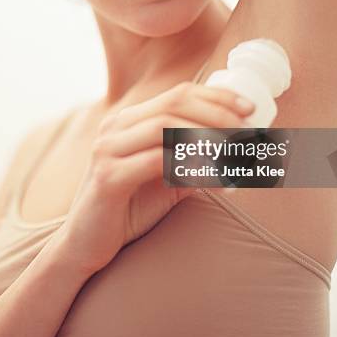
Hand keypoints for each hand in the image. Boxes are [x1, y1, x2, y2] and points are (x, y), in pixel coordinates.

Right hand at [58, 82, 254, 273]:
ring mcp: (108, 148)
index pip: (179, 93)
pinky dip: (193, 166)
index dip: (218, 97)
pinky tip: (216, 178)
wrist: (86, 243)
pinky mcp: (108, 176)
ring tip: (237, 156)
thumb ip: (194, 158)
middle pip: (176, 103)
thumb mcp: (167, 176)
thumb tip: (239, 150)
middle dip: (219, 115)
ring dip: (209, 138)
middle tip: (249, 134)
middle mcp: (117, 125)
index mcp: (130, 119)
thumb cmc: (130, 207)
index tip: (249, 109)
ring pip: (168, 127)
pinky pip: (158, 162)